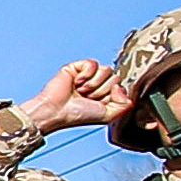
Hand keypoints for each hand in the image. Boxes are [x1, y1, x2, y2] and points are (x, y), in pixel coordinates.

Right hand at [11, 60, 127, 138]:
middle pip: (115, 78)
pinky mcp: (77, 66)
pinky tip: (76, 83)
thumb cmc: (78, 116)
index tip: (98, 104)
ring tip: (81, 91)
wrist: (56, 111)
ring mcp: (88, 74)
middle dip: (102, 91)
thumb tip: (120, 87)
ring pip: (106, 70)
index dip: (112, 95)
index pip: (121, 86)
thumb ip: (124, 105)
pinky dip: (86, 75)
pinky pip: (93, 63)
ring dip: (94, 84)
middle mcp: (98, 83)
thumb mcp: (108, 116)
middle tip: (87, 98)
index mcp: (106, 94)